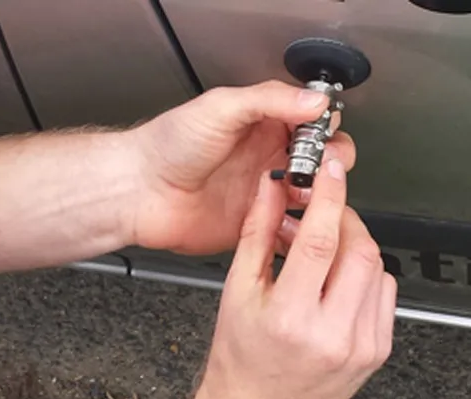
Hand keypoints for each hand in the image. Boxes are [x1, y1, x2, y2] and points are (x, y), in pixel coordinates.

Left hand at [123, 80, 355, 254]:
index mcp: (262, 123)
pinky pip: (290, 226)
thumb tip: (314, 100)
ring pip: (313, 194)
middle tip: (320, 167)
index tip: (326, 134)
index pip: (311, 120)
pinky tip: (300, 220)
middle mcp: (267, 156)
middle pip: (321, 159)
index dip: (325, 126)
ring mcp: (264, 192)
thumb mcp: (221, 108)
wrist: (139, 192)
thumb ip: (270, 100)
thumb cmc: (168, 146)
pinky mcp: (257, 225)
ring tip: (308, 193)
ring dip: (320, 195)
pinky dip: (303, 226)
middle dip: (332, 162)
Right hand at [192, 161, 396, 398]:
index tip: (329, 171)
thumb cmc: (242, 359)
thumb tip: (272, 189)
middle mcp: (331, 334)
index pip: (321, 241)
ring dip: (354, 246)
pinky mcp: (377, 350)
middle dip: (344, 219)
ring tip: (323, 251)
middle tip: (322, 214)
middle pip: (360, 250)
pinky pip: (386, 293)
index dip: (330, 196)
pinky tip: (339, 281)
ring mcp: (360, 345)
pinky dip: (367, 274)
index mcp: (290, 318)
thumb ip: (257, 233)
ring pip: (378, 268)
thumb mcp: (237, 292)